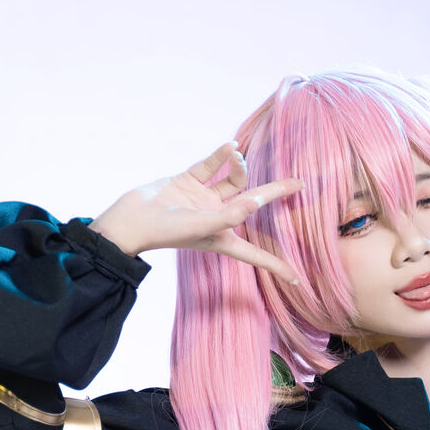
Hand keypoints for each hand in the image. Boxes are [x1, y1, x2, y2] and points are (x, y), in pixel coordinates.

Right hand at [92, 142, 302, 283]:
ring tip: (236, 156)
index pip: (255, 255)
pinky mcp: (188, 180)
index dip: (276, 267)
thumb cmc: (165, 232)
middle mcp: (216, 216)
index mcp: (222, 237)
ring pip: (232, 179)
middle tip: (299, 184)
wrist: (130, 219)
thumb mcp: (201, 227)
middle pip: (252, 203)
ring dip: (239, 167)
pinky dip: (220, 155)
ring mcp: (203, 198)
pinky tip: (230, 146)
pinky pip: (211, 166)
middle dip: (275, 194)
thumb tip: (256, 203)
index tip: (297, 282)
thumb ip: (230, 215)